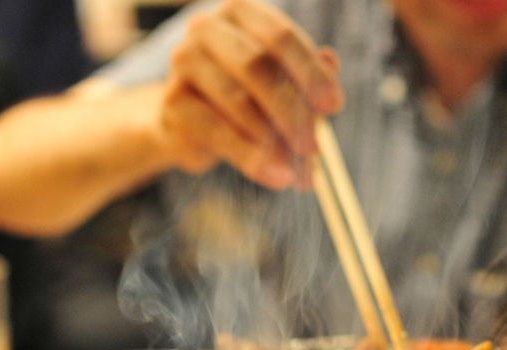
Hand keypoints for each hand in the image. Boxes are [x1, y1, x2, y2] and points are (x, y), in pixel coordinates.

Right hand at [159, 0, 342, 189]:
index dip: (309, 72)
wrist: (188, 122)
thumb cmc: (243, 95)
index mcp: (240, 12)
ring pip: (237, 101)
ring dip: (273, 141)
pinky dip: (250, 157)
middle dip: (291, 110)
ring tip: (298, 171)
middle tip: (314, 146)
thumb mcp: (279, 83)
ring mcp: (184, 62)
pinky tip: (275, 176)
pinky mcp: (173, 102)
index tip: (334, 106)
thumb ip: (304, 75)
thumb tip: (331, 63)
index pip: (280, 36)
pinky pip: (217, 131)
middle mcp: (207, 27)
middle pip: (257, 66)